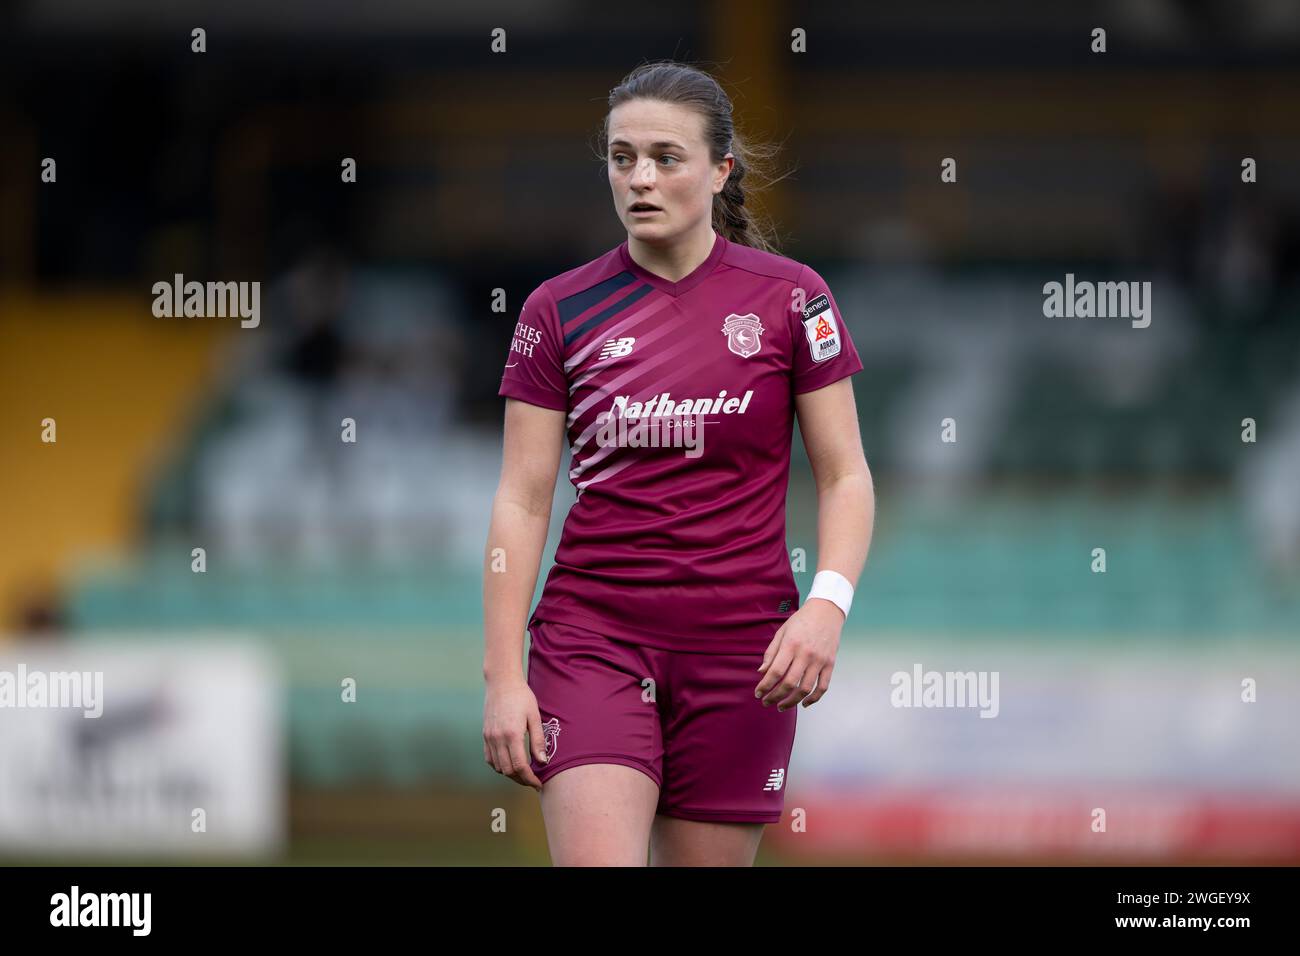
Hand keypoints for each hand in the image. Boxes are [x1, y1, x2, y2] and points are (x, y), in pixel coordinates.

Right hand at [483, 674, 546, 789]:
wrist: (501, 682)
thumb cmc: (522, 697)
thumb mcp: (535, 716)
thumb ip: (538, 740)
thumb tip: (542, 762)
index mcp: (512, 734)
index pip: (520, 766)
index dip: (530, 779)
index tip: (538, 784)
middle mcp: (497, 738)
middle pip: (508, 770)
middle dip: (521, 779)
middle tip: (533, 780)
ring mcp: (489, 737)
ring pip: (498, 767)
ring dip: (511, 774)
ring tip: (524, 772)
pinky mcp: (485, 735)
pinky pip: (489, 758)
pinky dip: (499, 766)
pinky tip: (510, 763)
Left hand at [754, 599, 841, 710]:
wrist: (826, 611)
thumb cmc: (801, 621)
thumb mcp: (782, 632)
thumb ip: (771, 653)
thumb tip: (762, 672)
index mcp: (791, 644)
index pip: (775, 671)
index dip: (765, 685)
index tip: (758, 693)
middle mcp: (806, 654)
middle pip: (789, 683)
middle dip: (775, 696)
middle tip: (766, 702)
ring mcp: (820, 660)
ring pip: (805, 689)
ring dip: (792, 702)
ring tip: (781, 706)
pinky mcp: (830, 664)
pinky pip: (823, 687)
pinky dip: (814, 699)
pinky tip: (803, 703)